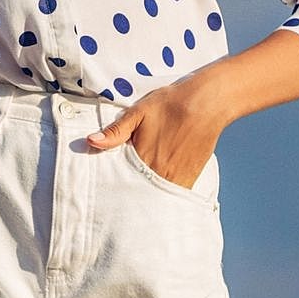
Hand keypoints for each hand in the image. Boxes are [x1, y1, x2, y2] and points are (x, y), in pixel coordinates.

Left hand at [85, 84, 222, 188]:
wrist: (208, 102)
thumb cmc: (171, 104)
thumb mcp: (138, 113)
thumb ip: (115, 131)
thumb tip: (91, 142)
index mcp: (144, 160)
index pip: (122, 181)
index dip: (114, 184)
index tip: (106, 189)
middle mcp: (161, 174)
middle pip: (139, 192)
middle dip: (129, 193)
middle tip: (119, 195)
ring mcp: (178, 178)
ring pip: (156, 195)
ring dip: (147, 194)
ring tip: (137, 193)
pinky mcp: (191, 177)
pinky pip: (173, 192)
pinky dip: (163, 192)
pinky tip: (156, 185)